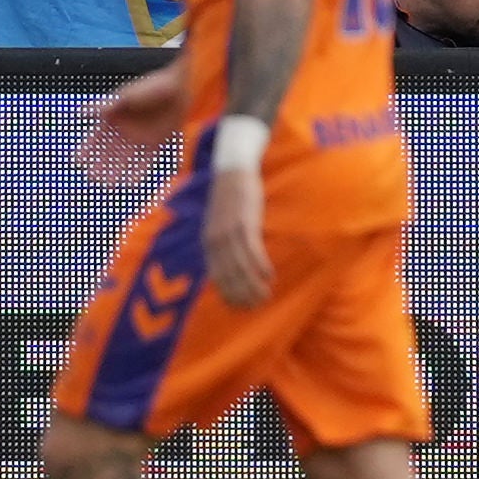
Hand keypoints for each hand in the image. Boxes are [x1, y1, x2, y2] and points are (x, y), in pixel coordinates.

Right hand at [73, 62, 184, 190]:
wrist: (184, 87)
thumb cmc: (153, 87)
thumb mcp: (127, 96)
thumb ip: (106, 107)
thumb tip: (80, 112)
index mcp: (114, 115)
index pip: (96, 136)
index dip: (86, 148)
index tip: (77, 162)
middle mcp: (126, 128)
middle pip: (109, 151)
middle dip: (100, 164)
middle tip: (92, 177)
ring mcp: (141, 136)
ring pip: (125, 159)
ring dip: (116, 171)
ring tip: (108, 186)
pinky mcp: (157, 142)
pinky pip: (145, 161)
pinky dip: (138, 172)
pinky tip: (131, 184)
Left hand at [201, 144, 271, 306]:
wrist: (232, 170)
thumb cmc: (229, 199)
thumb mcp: (219, 224)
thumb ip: (222, 244)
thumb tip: (232, 266)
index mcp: (208, 244)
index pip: (217, 278)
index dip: (229, 295)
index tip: (241, 308)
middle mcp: (215, 241)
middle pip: (229, 276)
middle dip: (243, 294)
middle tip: (257, 306)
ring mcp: (229, 232)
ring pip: (241, 266)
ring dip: (254, 285)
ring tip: (266, 296)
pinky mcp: (244, 222)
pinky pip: (252, 250)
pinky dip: (260, 265)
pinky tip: (270, 276)